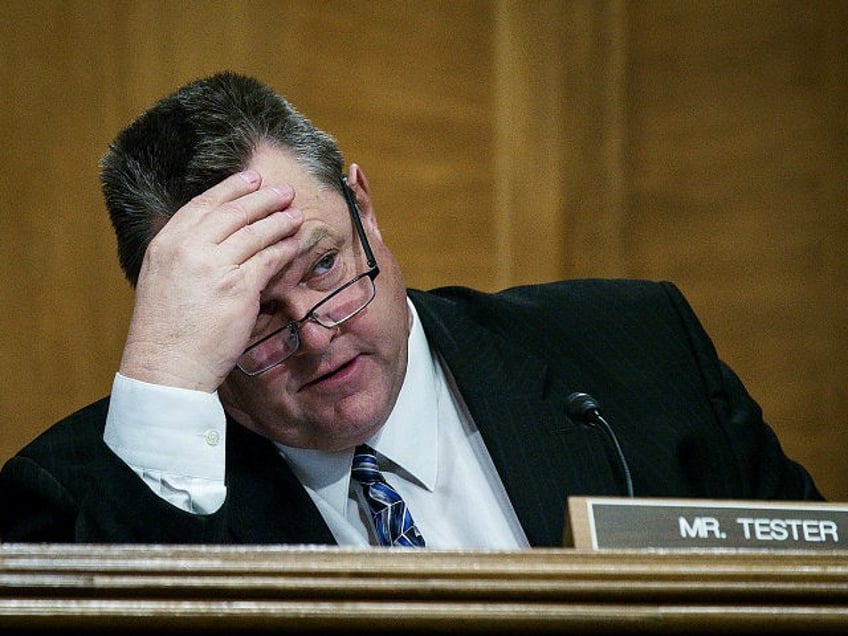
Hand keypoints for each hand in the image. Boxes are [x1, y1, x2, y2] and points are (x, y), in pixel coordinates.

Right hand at [119, 170, 302, 391]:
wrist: (166, 366)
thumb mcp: (161, 278)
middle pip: (234, 212)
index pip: (203, 204)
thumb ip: (183, 252)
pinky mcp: (238, 288)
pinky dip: (283, 249)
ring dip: (278, 220)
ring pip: (255, 232)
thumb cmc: (165, 331)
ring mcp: (214, 267)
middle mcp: (189, 249)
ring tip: (294, 214)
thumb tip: (209, 235)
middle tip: (283, 191)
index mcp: (166, 243)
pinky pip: (268, 260)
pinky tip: (292, 245)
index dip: (231, 188)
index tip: (251, 178)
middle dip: (262, 198)